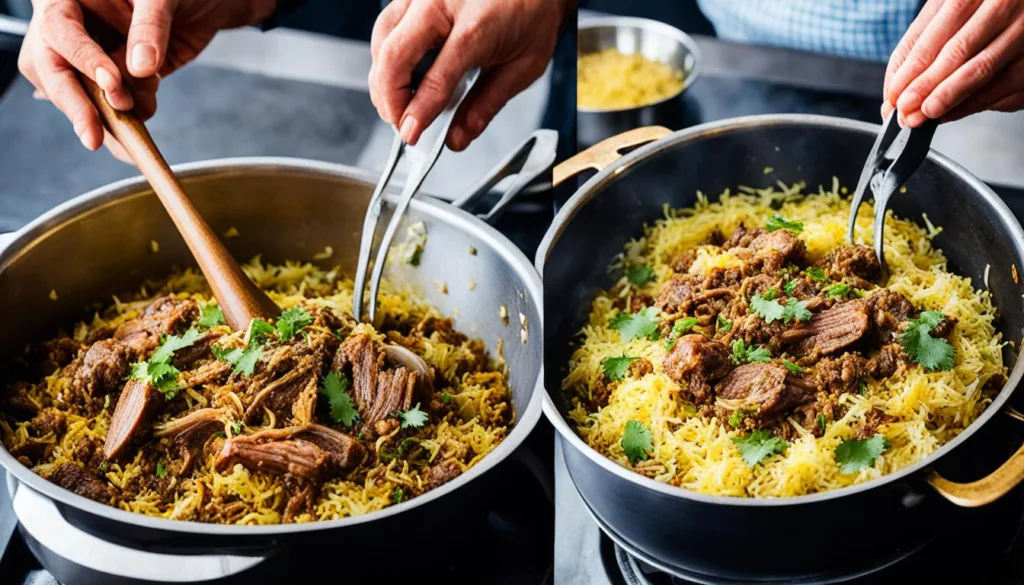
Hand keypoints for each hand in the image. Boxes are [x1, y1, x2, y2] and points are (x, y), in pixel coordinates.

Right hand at [18, 0, 275, 160]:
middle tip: (93, 135)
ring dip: (106, 115)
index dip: (82, 58)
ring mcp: (93, 57)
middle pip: (53, 69)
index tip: (111, 82)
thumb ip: (150, 27)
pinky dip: (128, 118)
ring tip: (137, 119)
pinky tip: (145, 115)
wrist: (206, 4)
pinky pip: (111, 105)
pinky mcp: (116, 80)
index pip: (60, 29)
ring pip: (79, 93)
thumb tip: (139, 69)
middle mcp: (74, 29)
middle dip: (75, 103)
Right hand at [369, 0, 567, 150]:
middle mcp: (442, 2)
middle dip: (389, 99)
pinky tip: (399, 78)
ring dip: (383, 79)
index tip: (411, 135)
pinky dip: (386, 57)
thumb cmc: (531, 14)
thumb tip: (457, 137)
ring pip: (382, 39)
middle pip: (394, 56)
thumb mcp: (523, 67)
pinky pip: (386, 26)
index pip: (437, 77)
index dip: (418, 112)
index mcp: (477, 23)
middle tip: (402, 125)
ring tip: (399, 106)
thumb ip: (487, 104)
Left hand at [883, 0, 1023, 126]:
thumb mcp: (948, 8)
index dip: (911, 70)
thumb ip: (921, 39)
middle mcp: (1004, 6)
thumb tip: (896, 84)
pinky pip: (1006, 86)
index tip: (895, 96)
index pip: (935, 35)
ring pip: (982, 71)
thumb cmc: (982, 7)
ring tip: (926, 114)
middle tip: (907, 112)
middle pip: (957, 53)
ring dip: (950, 100)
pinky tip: (954, 111)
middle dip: (926, 88)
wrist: (1021, 6)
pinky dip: (976, 103)